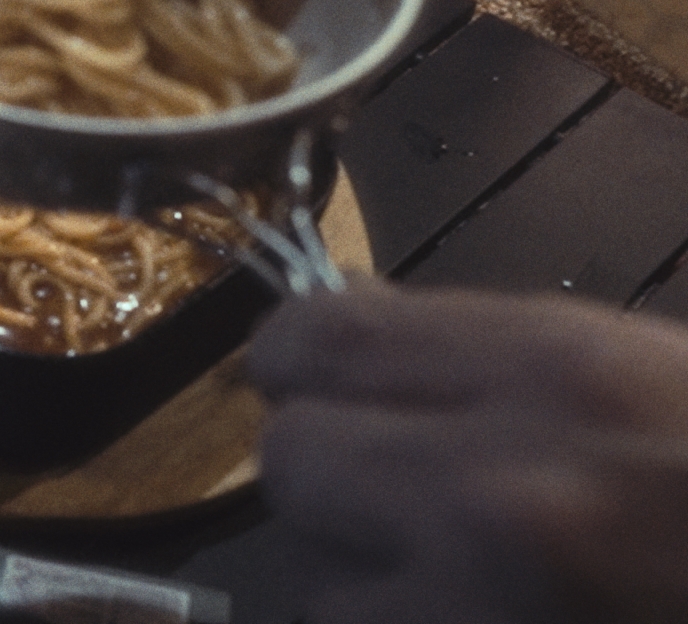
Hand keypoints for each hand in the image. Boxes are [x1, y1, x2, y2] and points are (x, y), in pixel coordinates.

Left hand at [249, 282, 687, 623]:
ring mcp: (471, 620)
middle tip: (401, 497)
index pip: (312, 341)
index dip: (302, 364)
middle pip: (291, 463)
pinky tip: (492, 623)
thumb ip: (485, 368)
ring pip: (321, 592)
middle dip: (334, 479)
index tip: (324, 383)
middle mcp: (496, 497)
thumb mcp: (644, 383)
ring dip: (373, 589)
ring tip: (477, 587)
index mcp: (558, 379)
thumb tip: (344, 356)